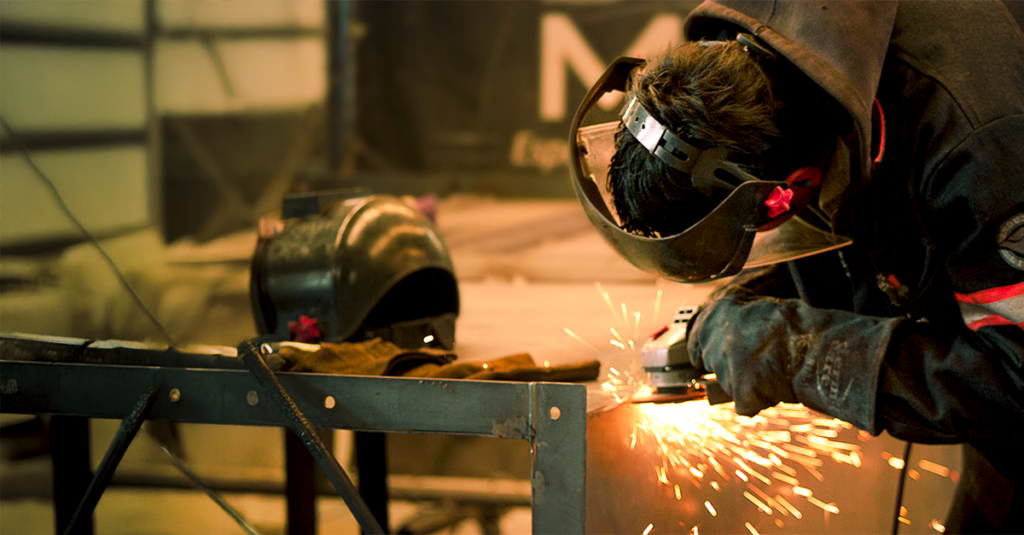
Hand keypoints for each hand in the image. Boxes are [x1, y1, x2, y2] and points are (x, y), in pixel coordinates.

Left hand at [686, 273, 896, 429]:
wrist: (817, 348)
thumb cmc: (799, 326)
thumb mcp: (763, 309)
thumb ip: (740, 319)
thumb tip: (735, 326)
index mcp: (718, 314)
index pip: (696, 337)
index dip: (702, 349)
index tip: (702, 357)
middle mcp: (714, 339)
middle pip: (711, 362)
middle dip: (728, 366)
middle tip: (754, 365)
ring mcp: (724, 368)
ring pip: (728, 384)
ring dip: (745, 383)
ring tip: (773, 373)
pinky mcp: (739, 394)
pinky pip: (744, 404)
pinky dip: (758, 402)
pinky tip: (776, 390)